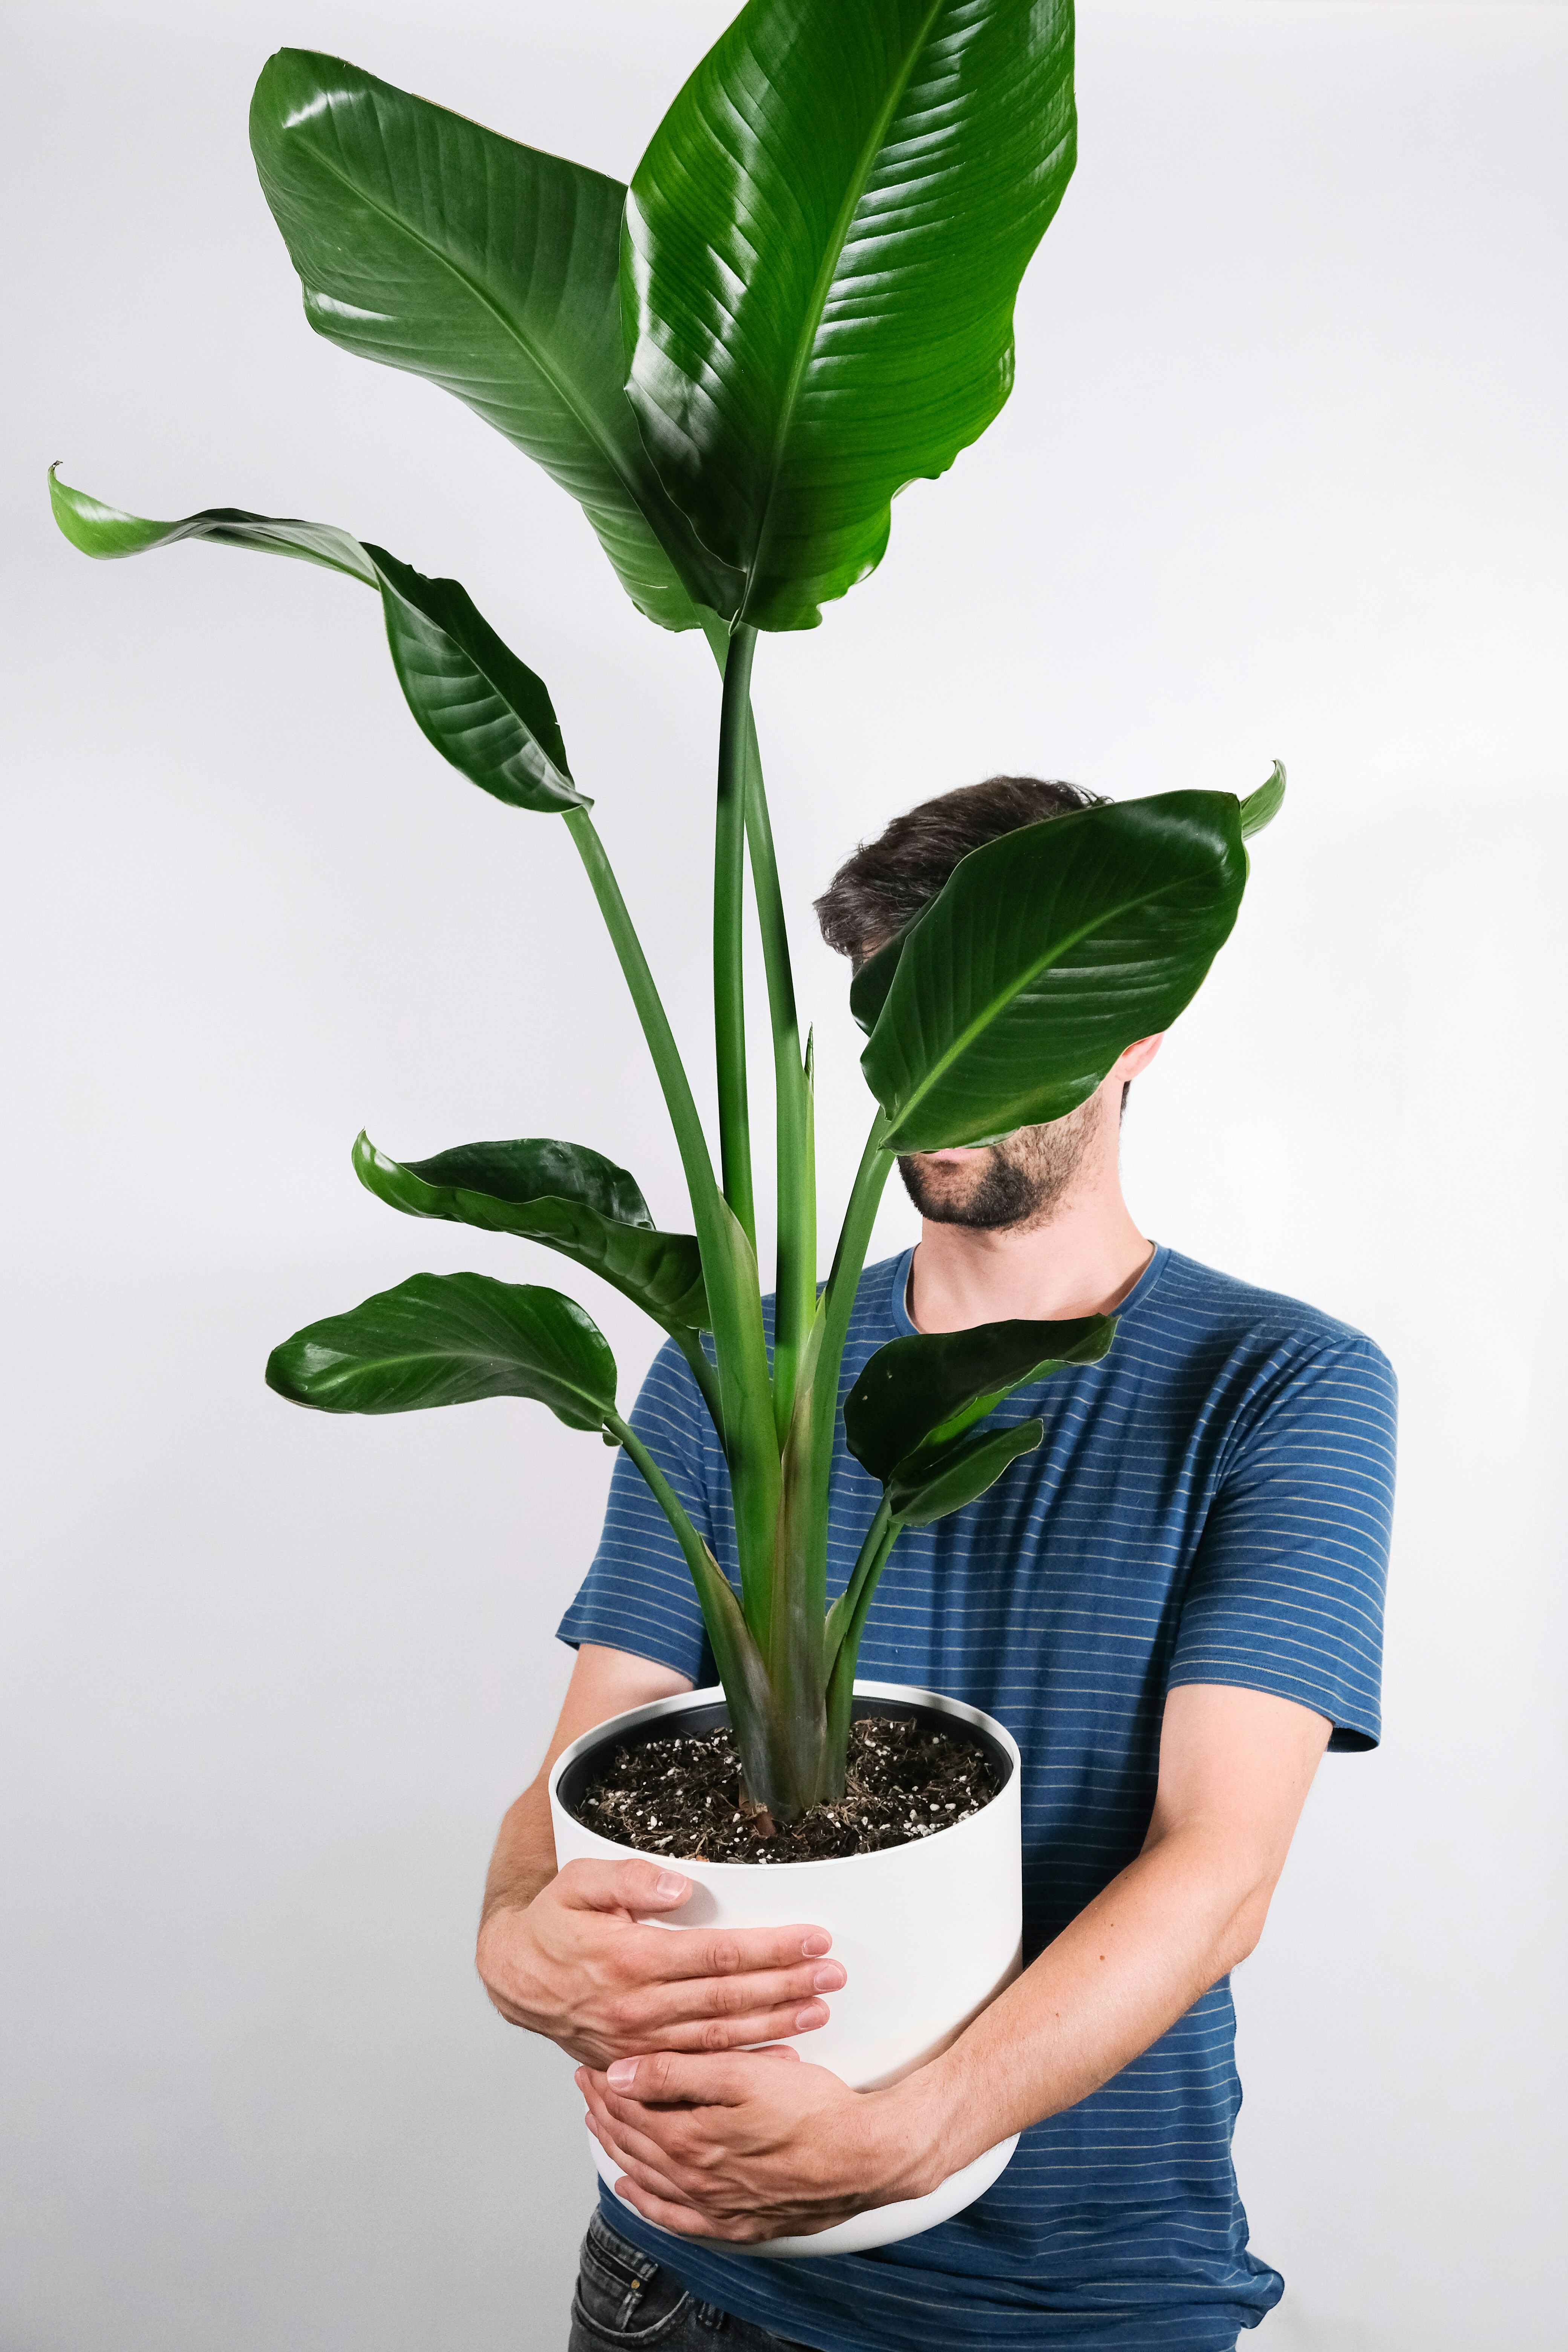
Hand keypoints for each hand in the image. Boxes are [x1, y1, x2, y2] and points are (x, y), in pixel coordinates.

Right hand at [476, 1859, 845, 2068]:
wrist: (516, 1977)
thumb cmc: (553, 1923)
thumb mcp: (579, 1882)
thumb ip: (630, 1880)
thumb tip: (681, 1888)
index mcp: (631, 1959)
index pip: (718, 1954)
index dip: (770, 1948)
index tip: (812, 1938)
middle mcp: (639, 2006)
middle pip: (729, 1998)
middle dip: (788, 1984)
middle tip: (833, 1974)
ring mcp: (640, 2042)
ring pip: (721, 2037)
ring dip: (775, 2024)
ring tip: (820, 2011)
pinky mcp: (639, 2062)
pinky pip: (698, 2068)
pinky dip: (742, 2065)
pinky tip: (778, 2060)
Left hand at [578, 2047, 939, 2240]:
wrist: (865, 2155)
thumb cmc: (813, 2110)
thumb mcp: (743, 2074)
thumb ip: (677, 2073)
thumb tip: (621, 2074)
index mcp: (692, 2141)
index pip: (630, 2111)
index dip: (605, 2085)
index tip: (590, 2065)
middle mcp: (696, 2181)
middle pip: (633, 2145)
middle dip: (605, 2113)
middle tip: (588, 2088)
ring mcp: (716, 2207)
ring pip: (648, 2180)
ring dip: (620, 2151)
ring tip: (601, 2128)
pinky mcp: (738, 2222)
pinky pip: (677, 2219)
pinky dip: (648, 2205)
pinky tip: (635, 2194)